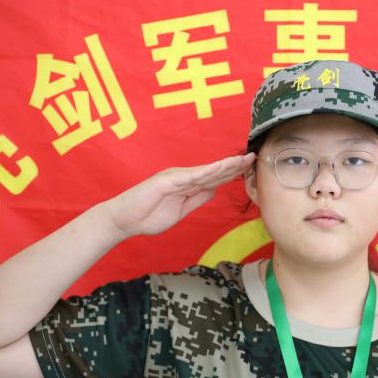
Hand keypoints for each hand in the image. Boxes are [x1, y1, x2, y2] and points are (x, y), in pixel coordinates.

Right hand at [101, 152, 255, 239]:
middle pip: (214, 171)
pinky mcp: (166, 181)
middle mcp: (183, 177)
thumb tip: (215, 189)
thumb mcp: (182, 210)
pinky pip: (190, 176)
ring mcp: (175, 177)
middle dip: (234, 165)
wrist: (124, 220)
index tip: (249, 168)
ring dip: (225, 165)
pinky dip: (206, 172)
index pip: (214, 178)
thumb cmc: (148, 215)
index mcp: (187, 184)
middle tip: (254, 157)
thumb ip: (198, 198)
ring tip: (242, 160)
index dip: (232, 173)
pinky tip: (220, 168)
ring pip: (205, 171)